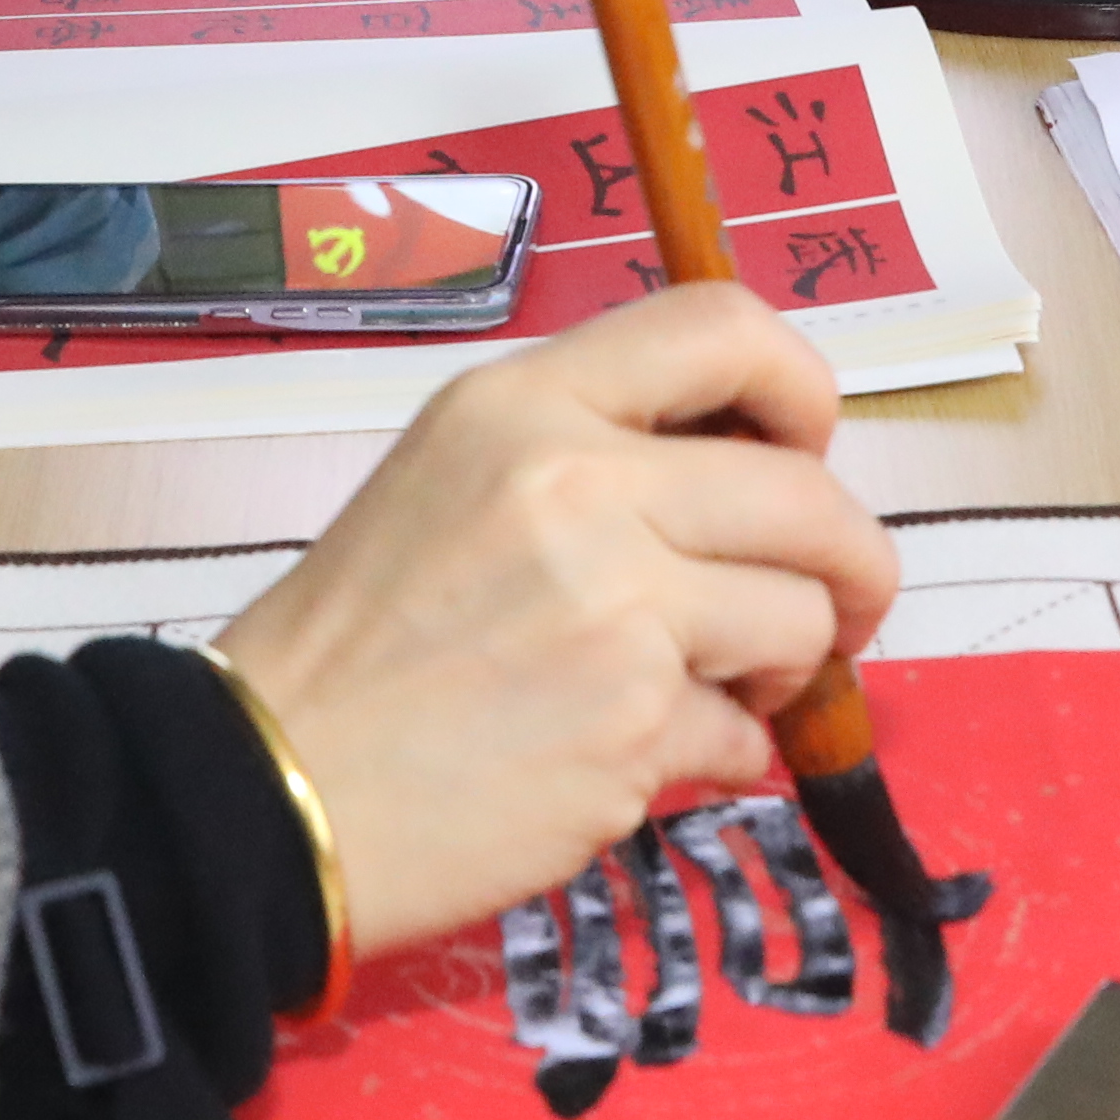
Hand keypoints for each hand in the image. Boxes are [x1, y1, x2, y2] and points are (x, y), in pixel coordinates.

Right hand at [212, 285, 899, 955]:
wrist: (268, 791)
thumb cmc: (356, 643)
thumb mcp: (450, 476)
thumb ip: (591, 452)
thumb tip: (755, 477)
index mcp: (523, 405)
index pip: (728, 328)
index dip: (802, 391)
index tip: (804, 453)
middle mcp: (576, 487)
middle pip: (808, 495)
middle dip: (851, 564)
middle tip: (833, 608)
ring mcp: (614, 612)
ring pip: (801, 620)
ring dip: (784, 668)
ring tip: (711, 689)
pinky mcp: (633, 731)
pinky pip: (749, 737)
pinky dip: (719, 756)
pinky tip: (635, 757)